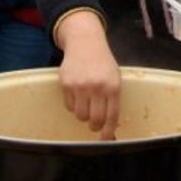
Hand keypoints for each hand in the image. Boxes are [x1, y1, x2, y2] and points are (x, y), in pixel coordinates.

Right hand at [56, 10, 120, 140]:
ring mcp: (80, 86)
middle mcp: (97, 87)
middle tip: (94, 124)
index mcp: (113, 86)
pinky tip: (77, 93)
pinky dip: (73, 104)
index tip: (106, 138)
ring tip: (86, 103)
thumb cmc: (102, 62)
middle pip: (94, 119)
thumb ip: (112, 97)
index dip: (108, 130)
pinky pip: (69, 105)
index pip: (112, 115)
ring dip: (83, 114)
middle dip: (94, 126)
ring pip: (80, 115)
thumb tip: (110, 123)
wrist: (85, 42)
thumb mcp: (114, 76)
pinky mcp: (66, 84)